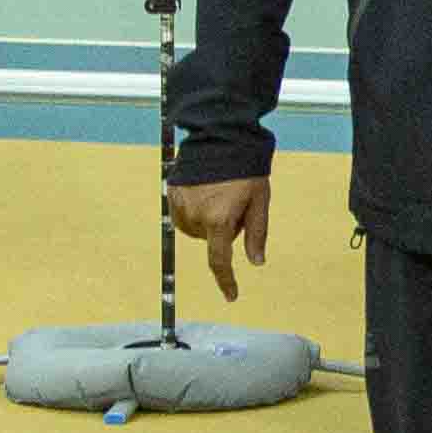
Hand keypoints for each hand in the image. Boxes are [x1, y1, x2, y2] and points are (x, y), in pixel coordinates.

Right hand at [164, 163, 270, 297]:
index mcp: (219, 220)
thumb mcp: (259, 200)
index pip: (220, 261)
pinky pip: (183, 214)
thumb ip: (257, 233)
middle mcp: (195, 217)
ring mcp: (180, 205)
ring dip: (207, 220)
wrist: (221, 136)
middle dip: (224, 229)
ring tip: (220, 193)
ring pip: (196, 229)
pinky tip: (205, 191)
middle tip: (236, 203)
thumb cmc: (246, 168)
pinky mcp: (172, 194)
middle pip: (210, 239)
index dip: (226, 281)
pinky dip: (194, 210)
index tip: (231, 296)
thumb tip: (257, 262)